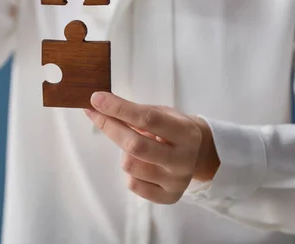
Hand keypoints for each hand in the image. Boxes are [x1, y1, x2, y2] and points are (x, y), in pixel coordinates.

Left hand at [85, 92, 219, 203]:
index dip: (119, 108)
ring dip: (124, 152)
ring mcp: (176, 181)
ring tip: (135, 147)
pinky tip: (140, 164)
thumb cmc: (172, 130)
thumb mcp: (163, 114)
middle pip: (135, 145)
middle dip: (110, 127)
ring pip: (130, 165)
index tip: (97, 99)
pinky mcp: (168, 197)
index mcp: (185, 132)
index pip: (147, 119)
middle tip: (95, 113)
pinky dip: (129, 172)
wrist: (199, 156)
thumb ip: (136, 112)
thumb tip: (100, 105)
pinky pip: (133, 184)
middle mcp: (183, 159)